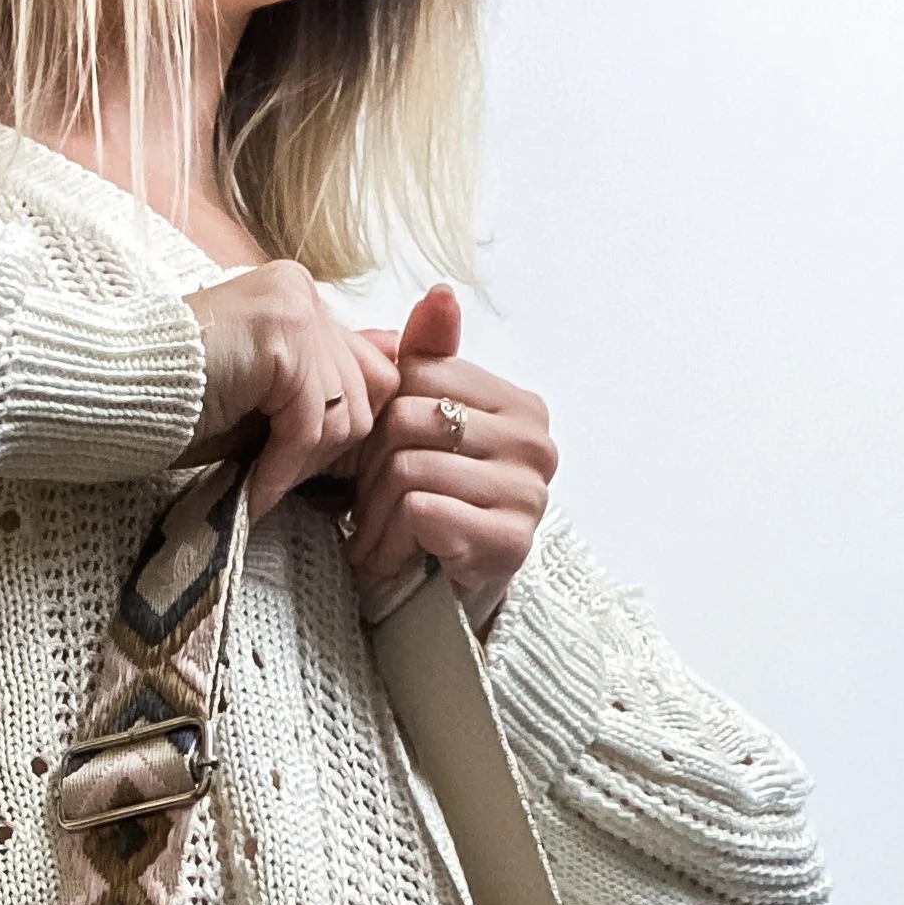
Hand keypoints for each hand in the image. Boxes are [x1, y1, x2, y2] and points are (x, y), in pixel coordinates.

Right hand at [181, 263, 399, 520]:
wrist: (110, 394)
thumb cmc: (177, 407)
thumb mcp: (262, 404)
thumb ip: (316, 396)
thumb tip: (386, 401)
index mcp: (298, 298)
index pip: (368, 371)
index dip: (342, 429)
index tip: (304, 470)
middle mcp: (301, 291)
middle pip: (365, 395)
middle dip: (325, 453)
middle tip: (276, 480)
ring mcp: (293, 307)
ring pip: (345, 413)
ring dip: (304, 464)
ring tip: (260, 481)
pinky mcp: (281, 337)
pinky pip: (309, 424)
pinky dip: (284, 469)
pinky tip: (255, 492)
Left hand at [347, 287, 558, 634]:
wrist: (440, 611)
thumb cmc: (427, 517)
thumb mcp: (418, 432)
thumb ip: (430, 362)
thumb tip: (441, 293)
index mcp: (520, 405)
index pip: (422, 375)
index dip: (379, 419)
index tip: (374, 463)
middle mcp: (537, 443)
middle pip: (409, 420)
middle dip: (369, 471)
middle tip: (365, 511)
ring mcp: (530, 493)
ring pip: (408, 467)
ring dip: (372, 516)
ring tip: (374, 542)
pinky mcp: (510, 541)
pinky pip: (421, 510)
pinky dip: (389, 542)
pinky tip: (392, 563)